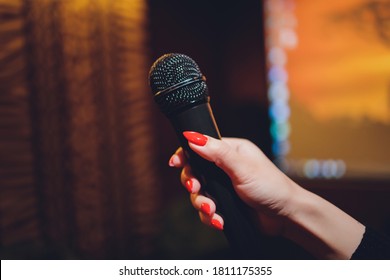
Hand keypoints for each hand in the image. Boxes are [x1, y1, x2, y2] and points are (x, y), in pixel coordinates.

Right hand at [169, 132, 296, 234]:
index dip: (185, 155)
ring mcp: (224, 188)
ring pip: (199, 194)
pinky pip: (207, 210)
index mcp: (230, 152)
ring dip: (202, 204)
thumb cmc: (271, 186)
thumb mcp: (242, 167)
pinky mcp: (225, 205)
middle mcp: (225, 168)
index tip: (175, 163)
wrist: (285, 216)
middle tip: (195, 188)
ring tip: (212, 210)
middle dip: (192, 183)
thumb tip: (192, 137)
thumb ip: (217, 153)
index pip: (200, 148)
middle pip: (195, 172)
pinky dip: (210, 217)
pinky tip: (218, 221)